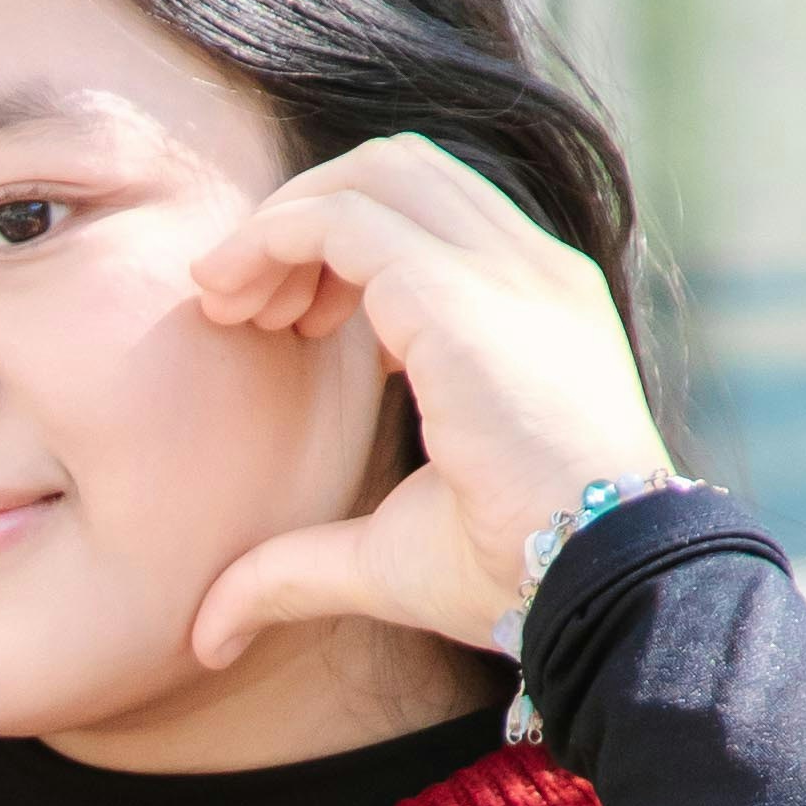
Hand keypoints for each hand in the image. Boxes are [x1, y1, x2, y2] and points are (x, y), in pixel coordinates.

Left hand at [185, 136, 673, 672]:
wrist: (597, 587)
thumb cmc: (513, 577)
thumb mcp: (385, 558)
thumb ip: (295, 567)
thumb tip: (208, 636)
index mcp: (537, 306)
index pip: (430, 212)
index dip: (339, 247)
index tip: (289, 325)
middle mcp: (530, 270)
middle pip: (398, 169)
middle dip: (305, 215)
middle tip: (244, 306)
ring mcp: (504, 272)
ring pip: (370, 174)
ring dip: (282, 224)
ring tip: (229, 302)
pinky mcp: (459, 300)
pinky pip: (345, 221)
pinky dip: (277, 242)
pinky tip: (240, 307)